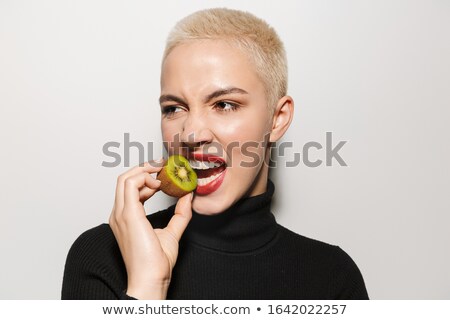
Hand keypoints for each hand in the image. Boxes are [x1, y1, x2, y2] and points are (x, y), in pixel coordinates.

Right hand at [109, 160, 192, 298]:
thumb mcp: (172, 232)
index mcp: (126, 218)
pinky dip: (144, 177)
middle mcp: (119, 214)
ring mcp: (121, 213)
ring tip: (162, 174)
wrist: (151, 278)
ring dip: (143, 170)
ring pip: (124, 178)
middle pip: (124, 179)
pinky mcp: (128, 214)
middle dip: (143, 168)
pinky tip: (159, 184)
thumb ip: (180, 214)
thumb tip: (187, 197)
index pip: (130, 189)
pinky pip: (129, 184)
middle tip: (162, 166)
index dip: (146, 178)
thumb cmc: (156, 262)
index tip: (163, 175)